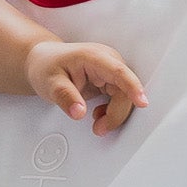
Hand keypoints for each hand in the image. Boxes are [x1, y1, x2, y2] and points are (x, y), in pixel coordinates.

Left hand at [25, 39, 148, 133]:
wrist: (44, 63)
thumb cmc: (47, 67)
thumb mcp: (50, 83)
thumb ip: (65, 97)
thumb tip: (79, 112)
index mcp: (94, 57)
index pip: (118, 72)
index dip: (132, 87)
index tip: (142, 101)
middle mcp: (107, 61)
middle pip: (124, 90)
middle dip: (116, 113)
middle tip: (99, 128)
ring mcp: (110, 71)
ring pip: (124, 96)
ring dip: (114, 114)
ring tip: (96, 123)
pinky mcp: (110, 80)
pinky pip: (120, 98)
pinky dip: (111, 111)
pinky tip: (98, 115)